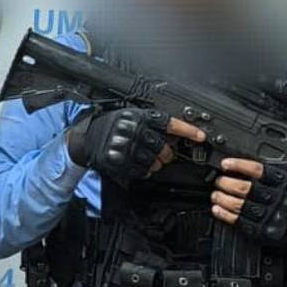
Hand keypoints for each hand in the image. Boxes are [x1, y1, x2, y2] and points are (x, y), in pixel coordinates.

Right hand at [67, 108, 205, 182]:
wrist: (85, 138)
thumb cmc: (109, 126)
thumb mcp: (129, 117)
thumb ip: (150, 123)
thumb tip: (176, 134)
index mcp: (136, 116)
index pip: (168, 123)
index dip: (187, 130)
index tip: (201, 136)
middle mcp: (131, 130)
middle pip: (163, 147)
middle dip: (166, 153)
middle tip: (163, 153)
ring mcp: (124, 146)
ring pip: (154, 161)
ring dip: (156, 163)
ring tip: (147, 158)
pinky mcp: (119, 161)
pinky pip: (142, 170)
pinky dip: (145, 170)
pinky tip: (138, 164)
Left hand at [211, 158, 286, 256]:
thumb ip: (266, 175)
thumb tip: (237, 166)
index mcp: (283, 183)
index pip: (259, 171)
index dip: (239, 165)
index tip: (225, 164)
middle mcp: (277, 199)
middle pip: (245, 188)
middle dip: (226, 183)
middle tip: (218, 180)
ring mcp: (270, 216)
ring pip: (239, 205)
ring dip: (222, 198)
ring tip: (215, 194)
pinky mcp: (263, 231)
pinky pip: (240, 221)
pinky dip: (225, 214)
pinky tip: (217, 209)